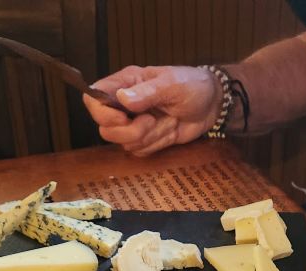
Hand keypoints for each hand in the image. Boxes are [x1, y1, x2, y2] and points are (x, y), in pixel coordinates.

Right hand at [83, 66, 222, 156]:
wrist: (212, 105)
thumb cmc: (192, 85)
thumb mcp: (172, 84)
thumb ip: (147, 92)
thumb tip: (122, 99)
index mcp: (125, 84)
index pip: (93, 98)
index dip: (102, 113)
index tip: (124, 118)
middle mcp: (123, 105)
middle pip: (105, 129)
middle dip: (131, 131)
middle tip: (152, 120)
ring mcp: (133, 124)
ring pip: (124, 143)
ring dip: (149, 137)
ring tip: (167, 121)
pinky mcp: (145, 139)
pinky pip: (139, 151)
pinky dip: (156, 145)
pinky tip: (169, 131)